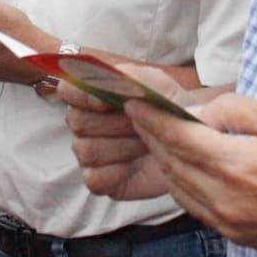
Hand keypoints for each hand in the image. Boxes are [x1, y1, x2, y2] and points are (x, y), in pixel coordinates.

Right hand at [62, 75, 225, 201]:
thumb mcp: (163, 88)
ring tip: (146, 143)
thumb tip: (118, 76)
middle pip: (77, 121)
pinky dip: (119, 172)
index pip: (68, 89)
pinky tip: (137, 165)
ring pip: (86, 150)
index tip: (109, 101)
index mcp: (92, 92)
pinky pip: (94, 178)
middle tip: (143, 123)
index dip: (85, 95)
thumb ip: (139, 78)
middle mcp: (84, 121)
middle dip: (116, 123)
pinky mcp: (98, 180)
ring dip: (123, 148)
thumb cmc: (171, 111)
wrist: (189, 145)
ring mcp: (88, 152)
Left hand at [120, 73, 256, 256]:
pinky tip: (184, 168)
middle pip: (171, 164)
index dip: (151, 117)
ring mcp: (230, 225)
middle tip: (139, 113)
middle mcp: (225, 201)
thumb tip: (201, 113)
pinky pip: (196, 208)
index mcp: (236, 167)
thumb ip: (236, 111)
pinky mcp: (238, 239)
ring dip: (164, 161)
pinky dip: (182, 184)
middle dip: (151, 135)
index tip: (133, 100)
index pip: (177, 138)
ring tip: (157, 136)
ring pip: (179, 189)